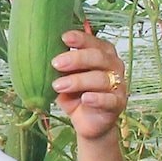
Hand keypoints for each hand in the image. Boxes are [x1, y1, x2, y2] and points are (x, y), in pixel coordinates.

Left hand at [49, 25, 128, 140]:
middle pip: (99, 57)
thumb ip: (61, 65)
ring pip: (101, 79)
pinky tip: (85, 98)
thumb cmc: (77, 95)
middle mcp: (114, 66)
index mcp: (103, 54)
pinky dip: (97, 98)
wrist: (88, 123)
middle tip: (56, 63)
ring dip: (78, 81)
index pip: (94, 42)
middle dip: (76, 59)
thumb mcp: (65, 77)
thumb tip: (43, 50)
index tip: (64, 38)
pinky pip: (110, 100)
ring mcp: (118, 85)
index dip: (80, 39)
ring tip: (59, 86)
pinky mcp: (118, 104)